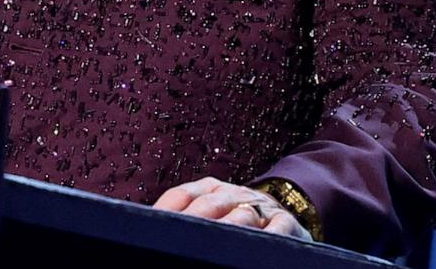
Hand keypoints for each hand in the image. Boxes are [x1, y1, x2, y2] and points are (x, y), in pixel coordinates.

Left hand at [151, 176, 312, 240]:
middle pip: (209, 205)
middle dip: (192, 222)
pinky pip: (278, 227)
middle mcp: (232, 194)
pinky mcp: (285, 224)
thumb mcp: (209, 213)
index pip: (181, 196)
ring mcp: (260, 207)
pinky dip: (268, 235)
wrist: (285, 214)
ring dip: (228, 227)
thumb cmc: (236, 221)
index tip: (152, 228)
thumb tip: (149, 230)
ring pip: (242, 215)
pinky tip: (255, 245)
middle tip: (177, 240)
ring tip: (213, 244)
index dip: (166, 211)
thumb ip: (183, 217)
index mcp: (208, 189)